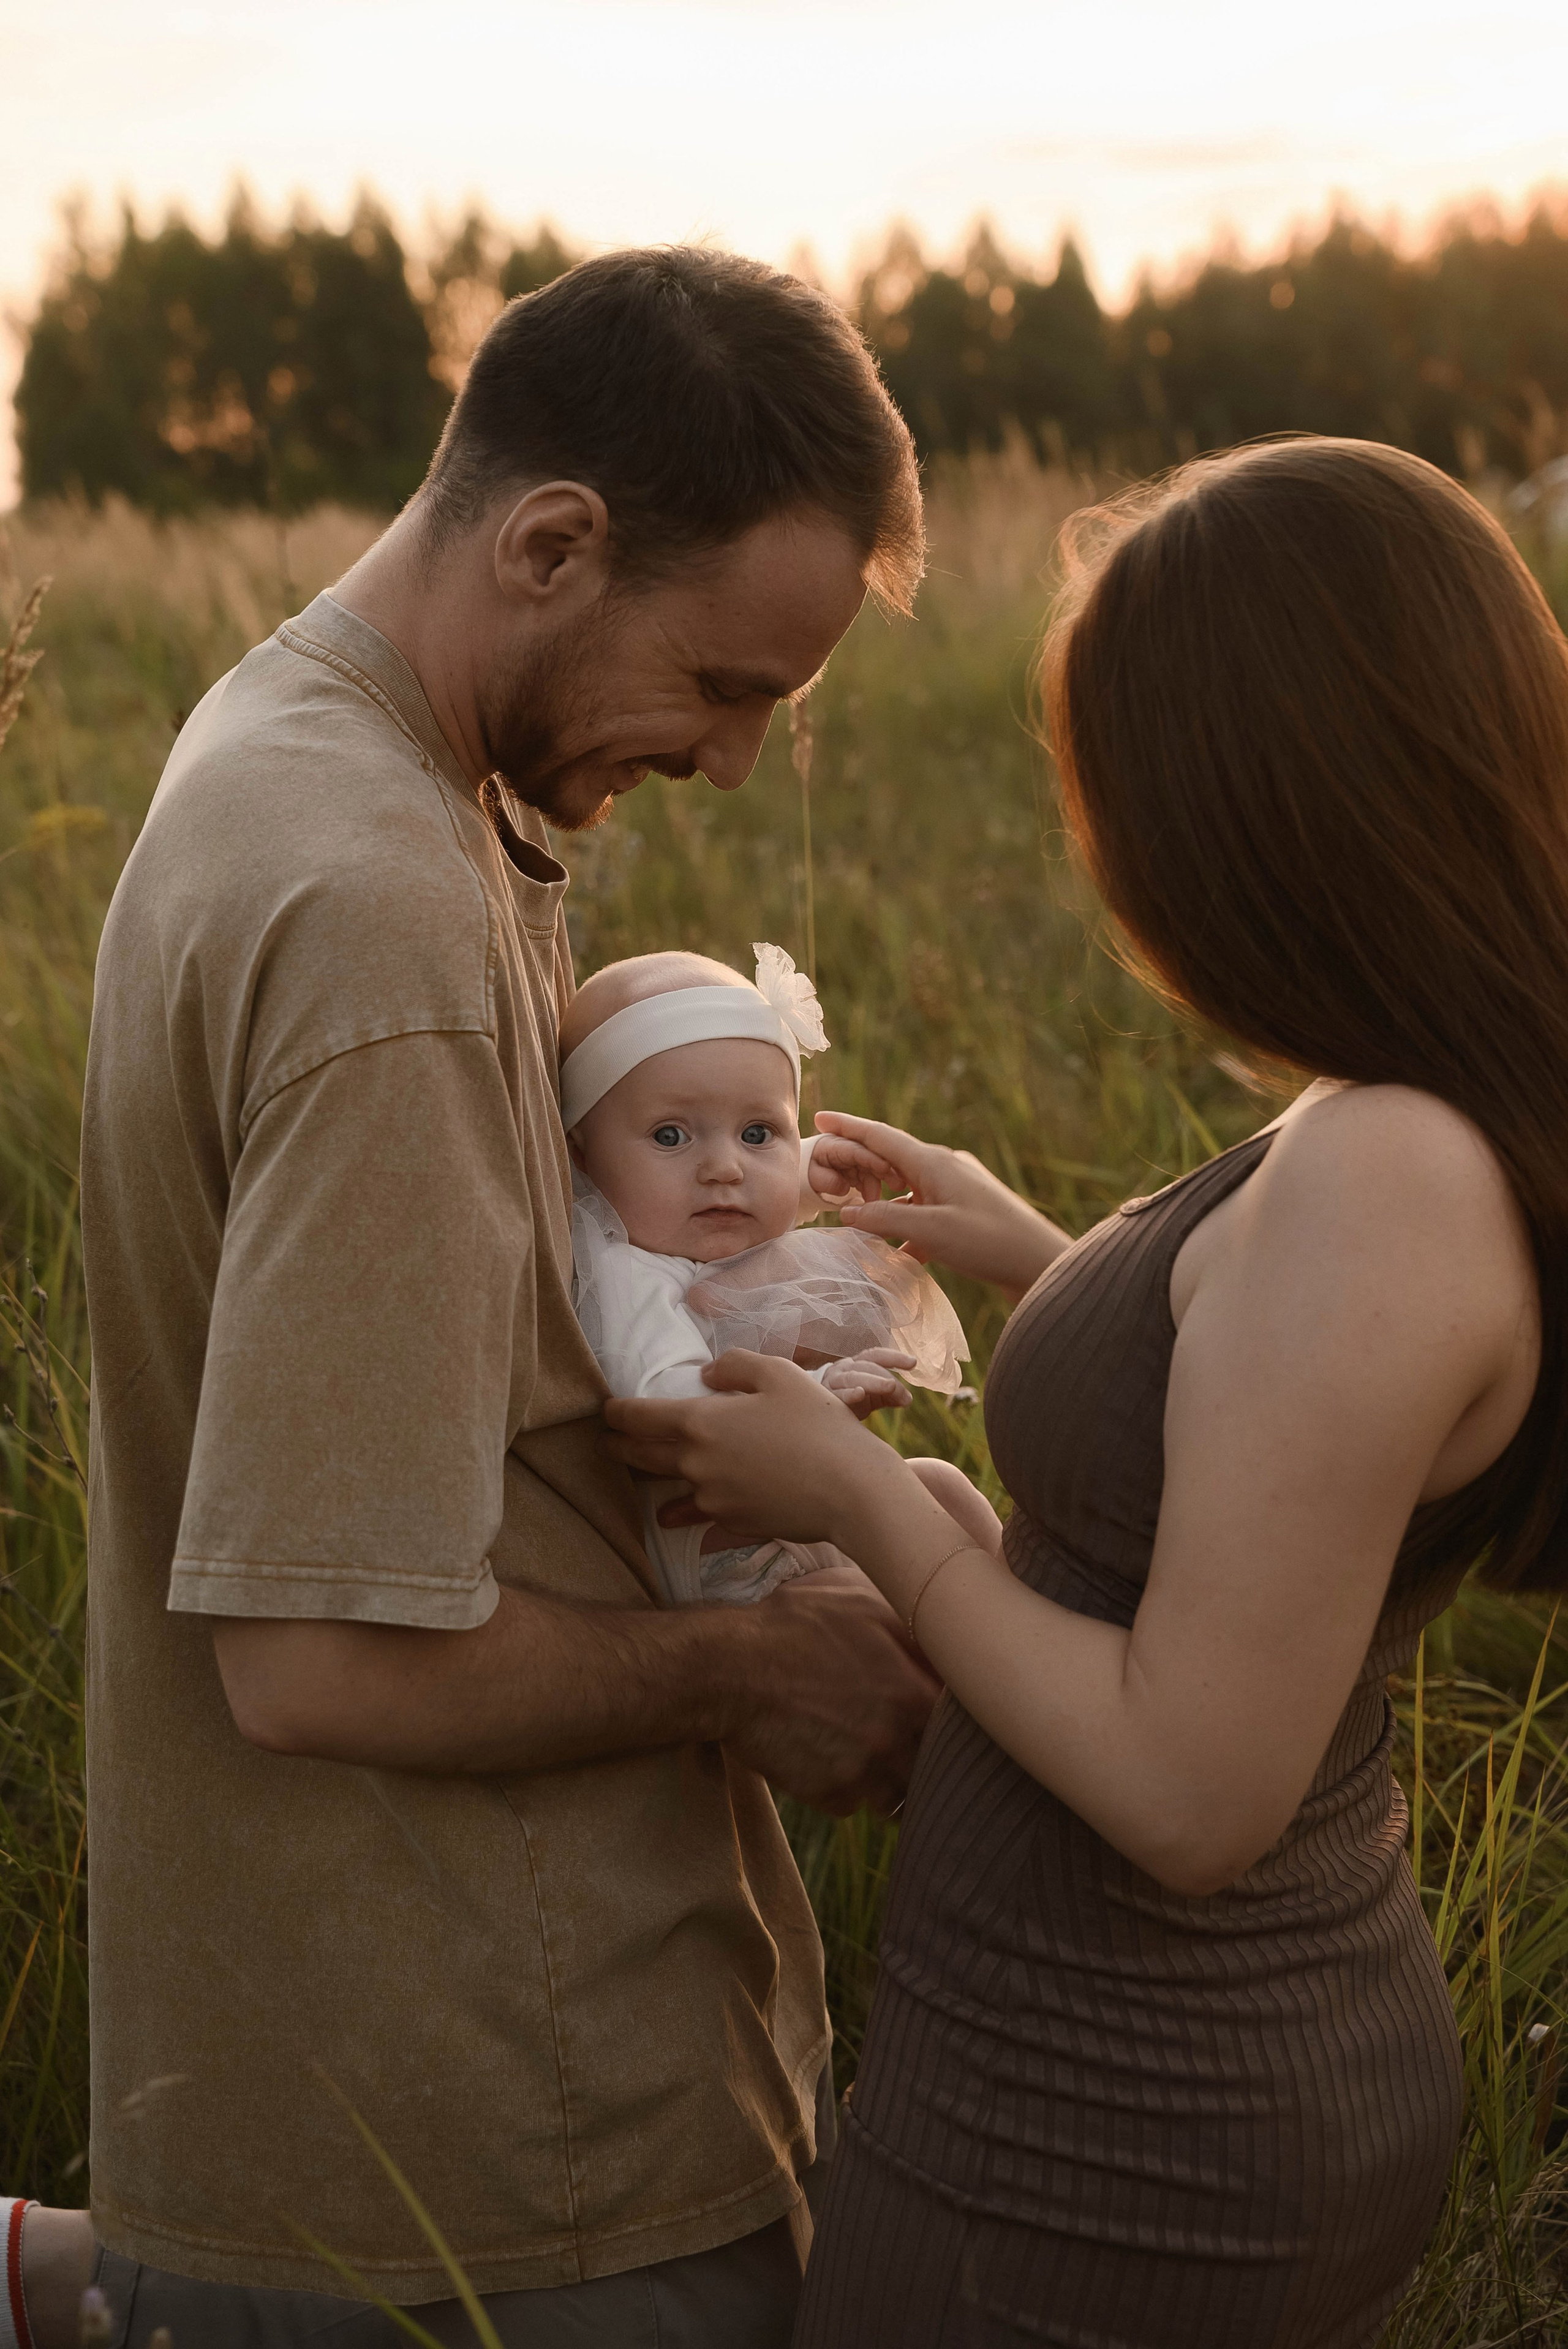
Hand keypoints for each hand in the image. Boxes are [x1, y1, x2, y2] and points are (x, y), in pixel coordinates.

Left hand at [605, 1351, 897, 1545]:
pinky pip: (700, 1517)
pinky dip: (685, 1514)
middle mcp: (696, 1464)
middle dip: (619, 1447)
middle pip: (642, 1456)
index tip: (605, 1410)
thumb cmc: (817, 1424)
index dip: (617, 1412)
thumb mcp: (779, 1373)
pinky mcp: (733, 1524)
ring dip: (651, 1484)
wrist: (850, 1490)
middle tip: (606, 1443)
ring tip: (638, 1482)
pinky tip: (675, 1517)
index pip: (640, 1416)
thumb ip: (735, 1365)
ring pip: (670, 1490)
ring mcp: (712, 1499)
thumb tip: (707, 1374)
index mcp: (701, 1422)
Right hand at [727, 1570, 940, 1813]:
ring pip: (898, 1793)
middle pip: (935, 1765)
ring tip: (863, 1743)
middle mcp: (896, 1741)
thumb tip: (946, 1643)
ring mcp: (863, 1774)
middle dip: (923, 1750)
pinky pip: (856, 1802)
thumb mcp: (860, 1602)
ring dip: (889, 1774)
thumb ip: (913, 1627)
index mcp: (913, 1694)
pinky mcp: (829, 1796)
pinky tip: (827, 1753)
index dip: (956, 1718)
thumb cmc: (794, 1625)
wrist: (728, 1670)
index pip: (963, 1725)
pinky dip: (849, 1786)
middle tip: (903, 1729)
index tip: (944, 1710)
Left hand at [806, 1127, 900, 1208]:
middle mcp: (847, 1148)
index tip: (886, 1168)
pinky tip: (875, 1202)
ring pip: (873, 1168)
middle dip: (883, 1171)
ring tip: (876, 1201)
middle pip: (870, 1156)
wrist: (804, 1175)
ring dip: (878, 1184)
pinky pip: (871, 1177)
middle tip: (896, 1187)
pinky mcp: (860, 1169)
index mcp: (833, 1144)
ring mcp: (855, 1159)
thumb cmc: (806, 1174)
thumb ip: (825, 1180)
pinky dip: (874, 1189)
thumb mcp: (810, 1176)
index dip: (872, 1158)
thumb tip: (843, 1187)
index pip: (855, 1150)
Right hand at [813, 1111, 1069, 1298]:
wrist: (1041, 1263)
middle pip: (891, 1160)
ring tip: (864, 1224)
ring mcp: (958, 1188)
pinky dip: (909, 1225)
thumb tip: (847, 1214)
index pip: (880, 1136)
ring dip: (885, 1204)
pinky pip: (927, 1210)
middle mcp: (945, 1167)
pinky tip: (903, 1252)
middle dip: (861, 1169)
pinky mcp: (968, 1210)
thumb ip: (885, 1219)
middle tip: (832, 1182)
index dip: (847, 1126)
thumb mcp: (931, 1231)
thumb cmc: (990, 1242)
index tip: (819, 1115)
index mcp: (934, 1162)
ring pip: (908, 1189)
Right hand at [820, 1348, 914, 1417]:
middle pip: (867, 1366)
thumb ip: (889, 1395)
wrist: (819, 1414)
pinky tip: (860, 1394)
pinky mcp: (826, 1397)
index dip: (894, 1357)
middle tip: (902, 1391)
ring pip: (853, 1377)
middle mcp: (844, 1368)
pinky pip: (838, 1394)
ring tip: (891, 1387)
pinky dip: (849, 1393)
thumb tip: (908, 1399)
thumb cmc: (849, 1400)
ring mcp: (833, 1381)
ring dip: (873, 1382)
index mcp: (857, 1364)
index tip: (913, 1363)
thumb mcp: (872, 1396)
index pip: (876, 1355)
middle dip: (886, 1377)